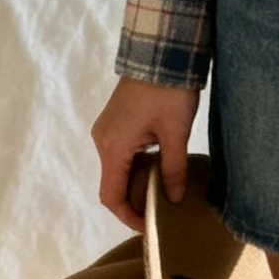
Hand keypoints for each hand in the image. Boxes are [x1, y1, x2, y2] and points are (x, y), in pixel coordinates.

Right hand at [92, 77, 200, 231]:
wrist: (160, 51)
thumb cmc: (168, 91)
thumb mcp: (176, 133)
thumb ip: (173, 169)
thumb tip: (173, 199)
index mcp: (113, 147)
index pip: (112, 197)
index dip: (129, 216)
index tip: (151, 227)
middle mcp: (102, 141)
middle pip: (113, 185)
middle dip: (135, 201)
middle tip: (162, 211)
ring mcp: (106, 130)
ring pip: (118, 169)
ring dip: (137, 183)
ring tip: (164, 192)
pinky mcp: (114, 122)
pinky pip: (121, 154)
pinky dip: (136, 167)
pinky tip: (159, 169)